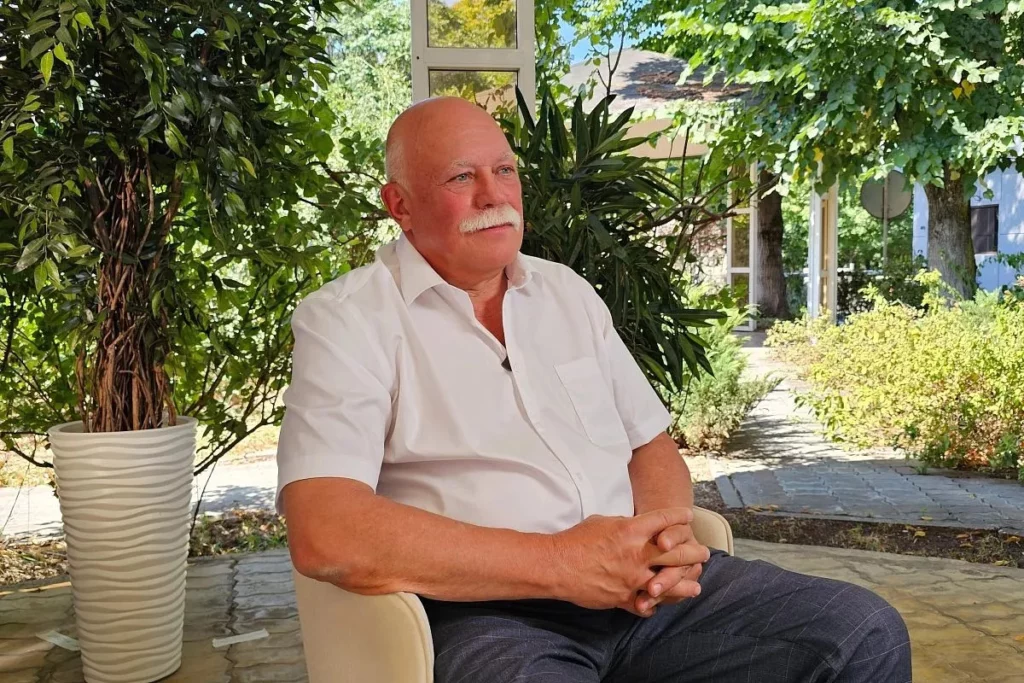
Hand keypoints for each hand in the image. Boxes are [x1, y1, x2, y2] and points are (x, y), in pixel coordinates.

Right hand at [551, 507, 705, 617]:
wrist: (558, 565)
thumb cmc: (577, 540)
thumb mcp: (603, 522)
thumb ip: (625, 525)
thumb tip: (636, 528)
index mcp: (631, 530)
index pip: (664, 519)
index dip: (679, 516)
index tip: (688, 516)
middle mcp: (637, 554)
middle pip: (677, 552)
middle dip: (693, 552)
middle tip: (704, 554)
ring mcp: (633, 578)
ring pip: (670, 583)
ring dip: (686, 584)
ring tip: (696, 585)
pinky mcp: (625, 598)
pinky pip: (647, 604)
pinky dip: (655, 604)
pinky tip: (661, 602)